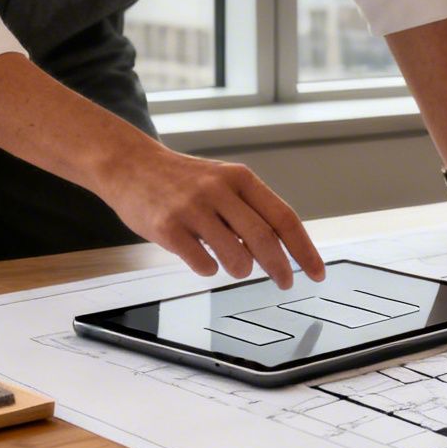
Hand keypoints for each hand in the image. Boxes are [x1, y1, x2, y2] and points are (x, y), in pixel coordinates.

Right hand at [99, 147, 324, 288]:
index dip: (305, 249)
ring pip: (235, 256)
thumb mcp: (222, 181)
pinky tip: (204, 260)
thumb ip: (249, 210)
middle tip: (285, 282)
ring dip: (242, 270)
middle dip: (280, 268)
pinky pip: (202, 263)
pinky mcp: (167, 227)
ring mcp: (191, 208)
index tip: (317, 273)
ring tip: (238, 268)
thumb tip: (283, 250)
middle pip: (264, 239)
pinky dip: (210, 269)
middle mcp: (218, 190)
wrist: (129, 165)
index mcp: (240, 178)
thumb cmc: (182, 180)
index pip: (284, 218)